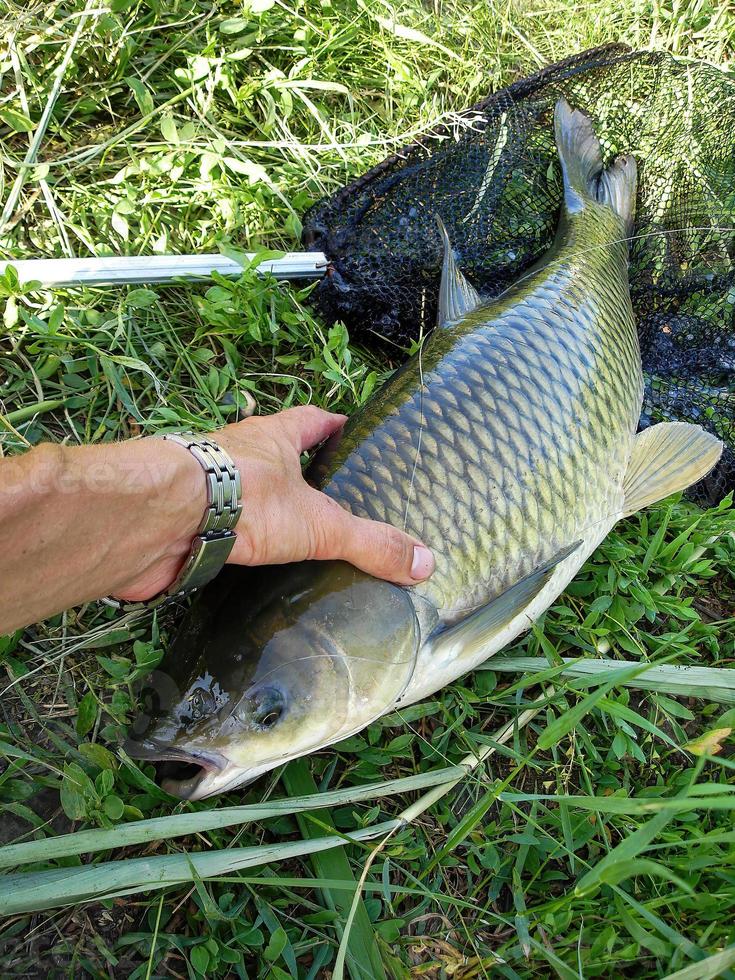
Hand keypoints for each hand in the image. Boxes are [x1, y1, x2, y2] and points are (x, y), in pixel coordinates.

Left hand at [117, 406, 434, 601]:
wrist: (160, 520)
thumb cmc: (243, 499)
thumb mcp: (320, 524)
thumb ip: (371, 543)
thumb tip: (425, 562)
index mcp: (274, 437)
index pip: (313, 419)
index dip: (334, 425)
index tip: (351, 432)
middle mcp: (239, 452)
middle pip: (276, 454)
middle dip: (301, 472)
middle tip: (332, 497)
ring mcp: (209, 485)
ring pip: (246, 491)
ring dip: (267, 508)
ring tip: (299, 536)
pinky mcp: (188, 519)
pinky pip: (222, 526)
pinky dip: (240, 540)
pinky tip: (255, 563)